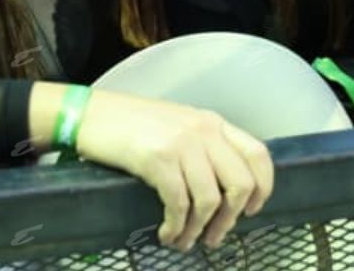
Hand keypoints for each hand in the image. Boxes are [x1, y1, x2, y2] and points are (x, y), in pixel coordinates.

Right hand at [72, 90, 273, 252]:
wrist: (91, 113)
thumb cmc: (130, 122)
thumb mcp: (178, 125)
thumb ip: (202, 146)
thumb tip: (220, 188)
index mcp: (213, 122)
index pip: (258, 155)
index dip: (262, 188)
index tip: (249, 211)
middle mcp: (204, 130)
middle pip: (240, 184)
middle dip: (230, 219)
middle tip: (215, 236)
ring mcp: (181, 143)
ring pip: (210, 200)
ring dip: (199, 230)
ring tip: (184, 241)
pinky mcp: (158, 159)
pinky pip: (179, 204)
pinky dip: (176, 227)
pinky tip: (166, 233)